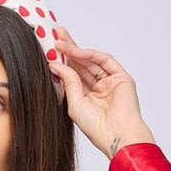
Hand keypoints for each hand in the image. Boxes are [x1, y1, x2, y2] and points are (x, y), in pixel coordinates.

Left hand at [49, 28, 154, 158]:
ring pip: (91, 61)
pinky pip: (104, 60)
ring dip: (75, 50)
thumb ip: (68, 81)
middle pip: (81, 64)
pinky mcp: (121, 77)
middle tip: (55, 36)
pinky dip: (89, 55)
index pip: (73, 75)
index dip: (62, 62)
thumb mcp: (74, 103)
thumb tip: (54, 63)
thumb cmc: (96, 126)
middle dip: (68, 50)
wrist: (114, 134)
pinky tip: (75, 51)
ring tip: (60, 41)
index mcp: (87, 98)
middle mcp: (99, 89)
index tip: (49, 51)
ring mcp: (111, 82)